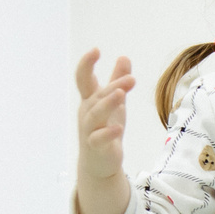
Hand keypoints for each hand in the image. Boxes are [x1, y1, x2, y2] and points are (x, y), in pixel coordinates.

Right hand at [73, 49, 135, 213]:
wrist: (99, 163)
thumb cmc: (105, 128)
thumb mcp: (114, 102)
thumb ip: (117, 80)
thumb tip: (124, 57)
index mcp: (90, 100)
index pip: (83, 79)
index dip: (87, 65)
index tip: (96, 50)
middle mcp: (87, 113)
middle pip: (96, 96)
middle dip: (113, 86)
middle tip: (130, 78)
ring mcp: (90, 130)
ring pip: (95, 115)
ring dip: (107, 103)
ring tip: (121, 94)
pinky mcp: (96, 147)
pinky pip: (99, 139)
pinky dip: (107, 133)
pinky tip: (117, 128)